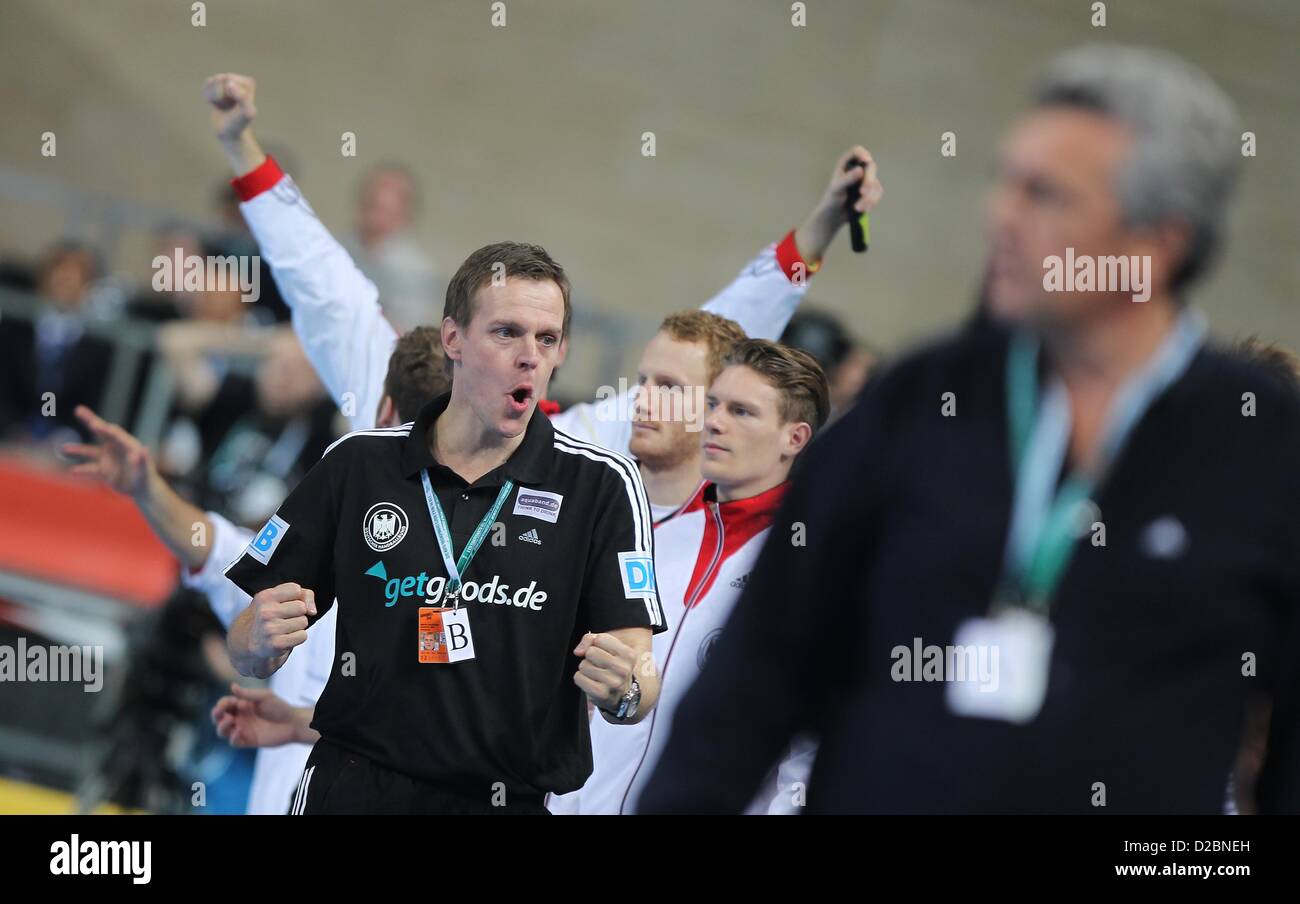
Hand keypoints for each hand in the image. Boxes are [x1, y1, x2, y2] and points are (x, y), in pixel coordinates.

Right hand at [61, 405, 154, 498]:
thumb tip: (143, 449)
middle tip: (79, 410)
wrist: (142, 490)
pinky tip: (72, 471)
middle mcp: (116, 448)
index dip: (105, 429)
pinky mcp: (103, 470)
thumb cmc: (146, 477)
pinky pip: (89, 469)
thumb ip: (142, 460)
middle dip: (90, 420)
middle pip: (101, 432)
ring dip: (77, 450)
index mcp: (127, 444)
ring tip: (63, 449)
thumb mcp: (144, 470)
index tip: (96, 424)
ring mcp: (108, 458)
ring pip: (89, 452)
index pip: (115, 434)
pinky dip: (81, 470)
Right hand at [203, 72, 257, 142]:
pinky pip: (205, 87)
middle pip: (219, 79)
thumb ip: (242, 97)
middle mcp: (238, 80)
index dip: (229, 93)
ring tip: (223, 106)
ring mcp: (226, 83)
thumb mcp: (246, 113)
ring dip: (213, 97)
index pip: (229, 79)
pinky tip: (215, 105)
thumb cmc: (239, 123)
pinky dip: (208, 98)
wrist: (229, 133)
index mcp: (248, 83)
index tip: (236, 105)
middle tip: (228, 107)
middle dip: (219, 94)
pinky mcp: (215, 88)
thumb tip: (229, 84)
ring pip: (211, 82)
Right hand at [212, 683, 300, 747]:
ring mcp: (243, 729)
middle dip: (216, 715)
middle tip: (218, 712)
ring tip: (230, 720)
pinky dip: (233, 737)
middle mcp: (240, 717)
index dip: (222, 703)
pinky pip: (234, 742)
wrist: (292, 723)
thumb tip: (232, 686)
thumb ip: (248, 694)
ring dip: (222, 726)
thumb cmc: (279, 707)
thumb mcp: (264, 697)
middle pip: (219, 718)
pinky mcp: (248, 741)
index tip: (229, 702)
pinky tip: (238, 730)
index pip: (224, 704)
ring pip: (223, 731)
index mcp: (242, 705)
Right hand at [247, 583, 315, 660]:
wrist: (249, 642)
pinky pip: (303, 636)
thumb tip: (312, 611)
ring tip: (282, 628)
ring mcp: (270, 628)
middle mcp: (265, 612)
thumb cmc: (268, 616)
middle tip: (283, 618)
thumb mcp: (278, 598)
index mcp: (265, 597)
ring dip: (297, 626)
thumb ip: (303, 594)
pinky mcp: (276, 644)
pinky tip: (284, 638)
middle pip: (302, 607)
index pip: (296, 589)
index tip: (284, 604)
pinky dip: (297, 638)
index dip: (295, 597)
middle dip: (297, 613)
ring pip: (303, 622)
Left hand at [573, 632, 636, 712]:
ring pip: (583, 665)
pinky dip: (581, 679)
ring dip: (586, 669)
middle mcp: (624, 669)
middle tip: (599, 666)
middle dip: (590, 657)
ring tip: (596, 675)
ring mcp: (613, 683)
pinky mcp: (601, 694)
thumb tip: (578, 651)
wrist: (620, 695)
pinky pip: (578, 678)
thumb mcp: (608, 648)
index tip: (604, 653)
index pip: (600, 639)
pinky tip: (591, 682)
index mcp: (629, 655)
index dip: (597, 645)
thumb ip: (590, 639)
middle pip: (590, 652)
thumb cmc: (612, 666)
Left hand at [795, 145, 883, 264]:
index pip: (857, 152)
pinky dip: (872, 202)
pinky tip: (862, 209)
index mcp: (846, 164)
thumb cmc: (831, 200)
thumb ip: (847, 179)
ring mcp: (865, 180)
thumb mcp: (836, 189)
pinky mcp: (871, 191)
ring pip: (876, 183)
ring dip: (869, 196)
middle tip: (862, 192)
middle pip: (870, 168)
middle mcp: (857, 169)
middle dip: (868, 181)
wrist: (834, 216)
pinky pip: (878, 193)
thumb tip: (860, 170)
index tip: (867, 161)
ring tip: (857, 208)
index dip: (863, 154)